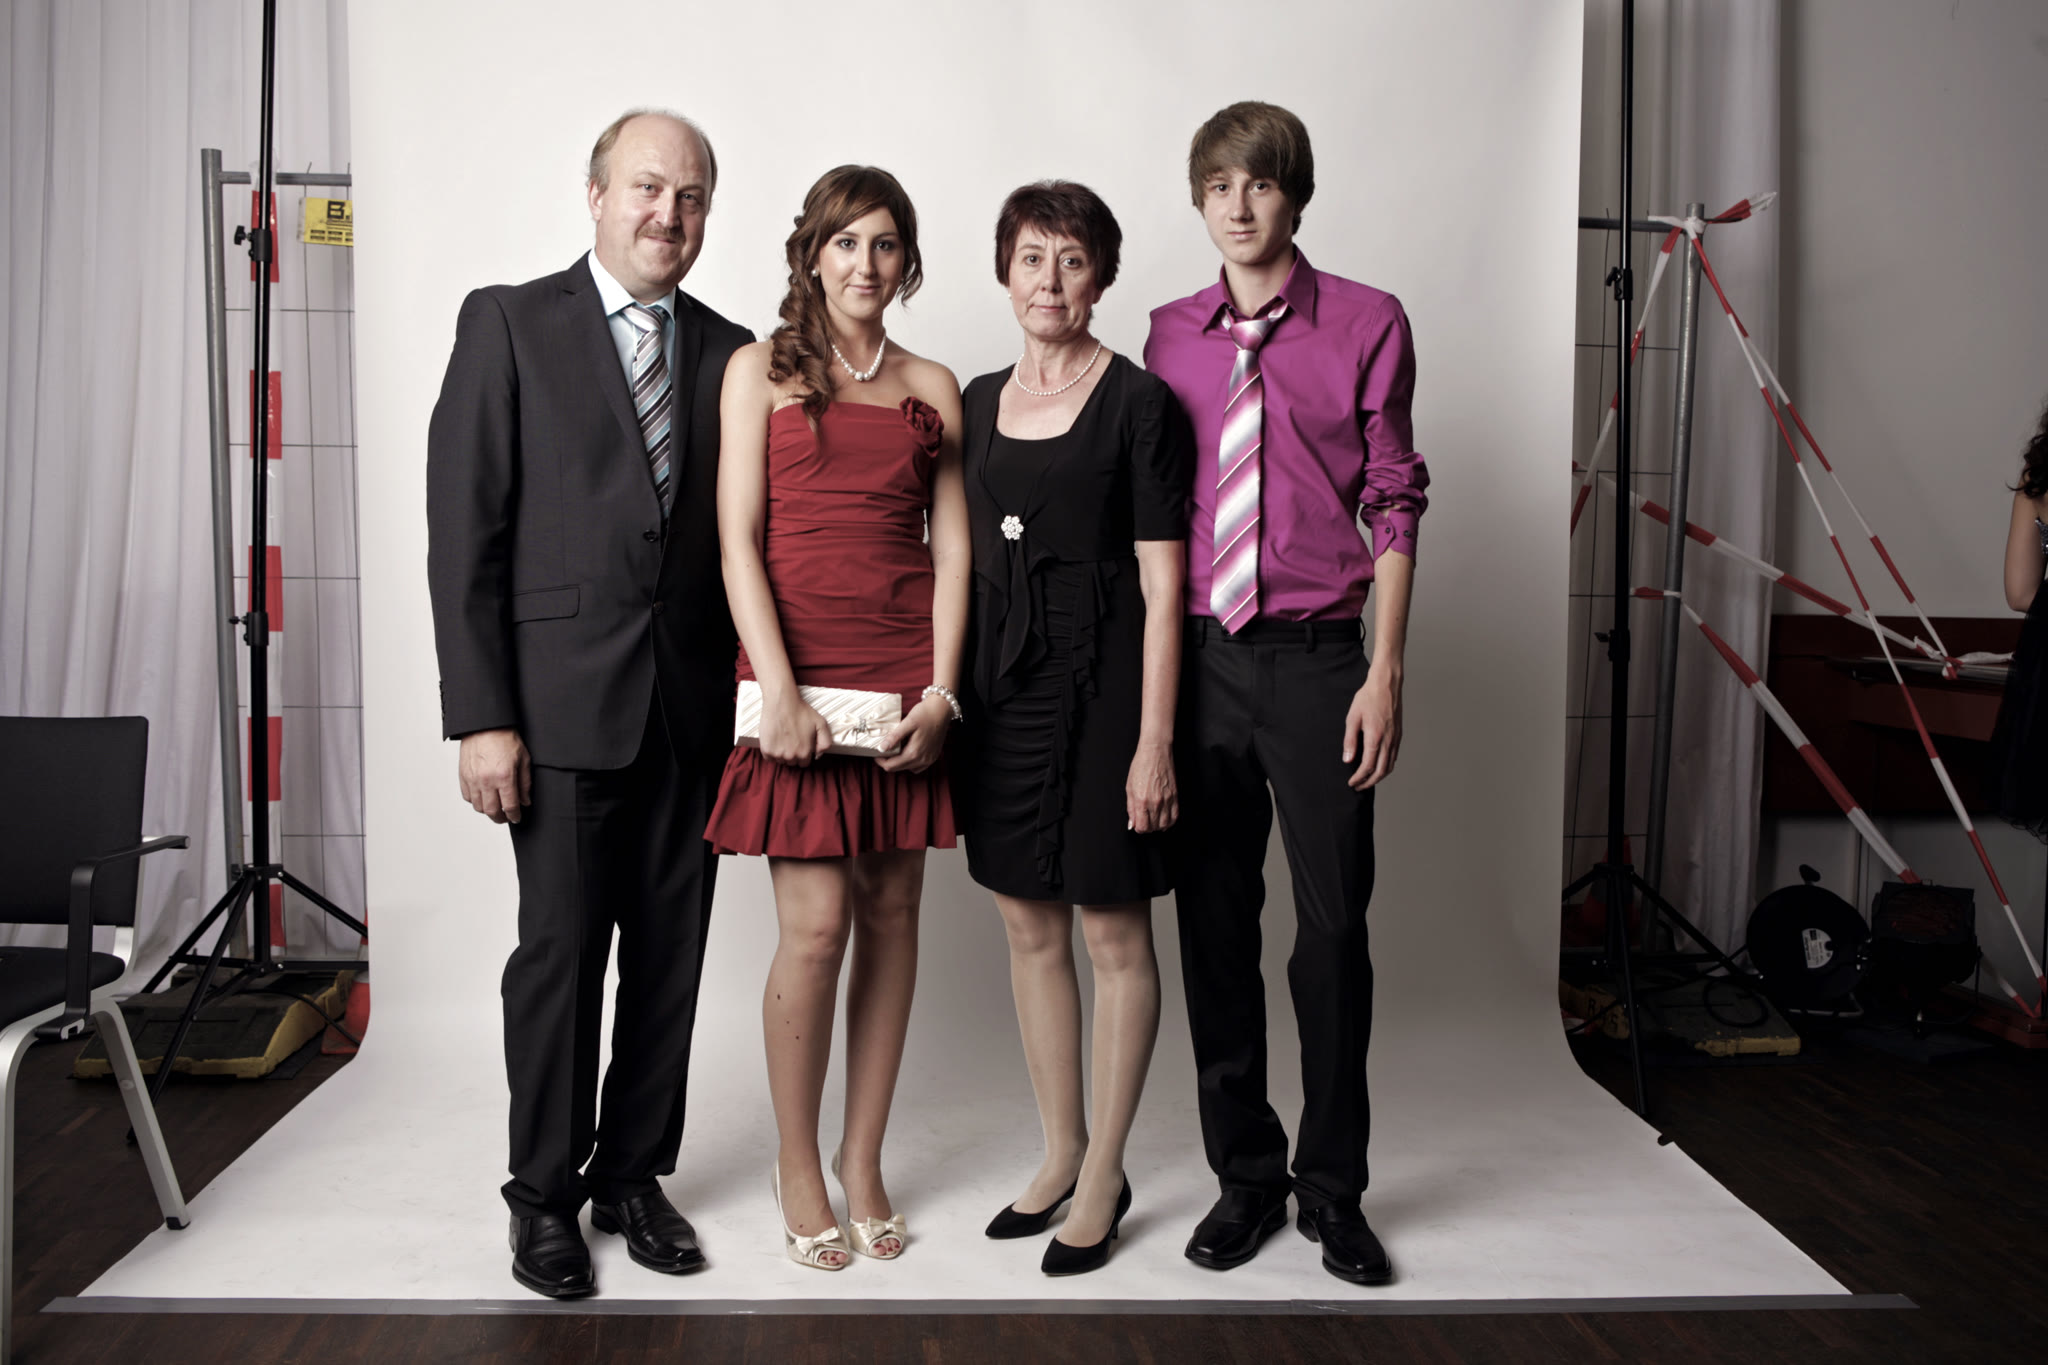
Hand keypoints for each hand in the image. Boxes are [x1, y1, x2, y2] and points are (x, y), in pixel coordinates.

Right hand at [458, 728, 530, 822]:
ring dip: (487, 811)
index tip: (516, 817)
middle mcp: (486, 780)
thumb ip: (525, 783)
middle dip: (500, 818)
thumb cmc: (505, 738)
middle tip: (506, 818)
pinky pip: (467, 797)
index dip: (514, 815)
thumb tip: (525, 801)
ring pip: (478, 807)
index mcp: (504, 777)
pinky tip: (483, 798)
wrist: (485, 725)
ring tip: (495, 808)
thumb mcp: (523, 759)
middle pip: (492, 811)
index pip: (509, 806)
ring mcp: (473, 779)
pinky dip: (475, 801)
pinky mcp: (463, 775)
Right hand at [760, 688, 833, 766]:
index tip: (800, 744)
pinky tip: (774, 740)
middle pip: (792, 763)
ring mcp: (777, 754)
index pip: (804, 763)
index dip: (803, 754)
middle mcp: (791, 756)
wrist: (782, 702)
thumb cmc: (801, 711)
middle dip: (793, 754)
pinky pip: (769, 758)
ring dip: (782, 754)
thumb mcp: (821, 724)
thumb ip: (825, 742)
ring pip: (781, 761)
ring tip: (783, 738)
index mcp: (805, 752)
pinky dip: (771, 752)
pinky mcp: (766, 749)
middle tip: (791, 739)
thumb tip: (818, 755)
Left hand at [875, 695, 952, 773]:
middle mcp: (922, 760)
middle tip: (883, 749)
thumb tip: (881, 748)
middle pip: (899, 768)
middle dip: (888, 761)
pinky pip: (919, 766)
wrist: (942, 709)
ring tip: (896, 750)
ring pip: (908, 768)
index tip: (876, 752)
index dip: (880, 761)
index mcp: (913, 753)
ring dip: (900, 762)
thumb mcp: (907, 723)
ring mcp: (929, 759)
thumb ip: (894, 737)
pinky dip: (911, 762)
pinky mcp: (934, 757)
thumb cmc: (925, 713)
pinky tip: (908, 752)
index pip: (891, 766)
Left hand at [1126, 739, 1178, 832]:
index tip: (1137, 824)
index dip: (1138, 828)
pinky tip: (1165, 820)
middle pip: (1153, 827)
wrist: (1155, 752)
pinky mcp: (1175, 796)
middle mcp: (1155, 802)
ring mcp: (1167, 800)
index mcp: (1141, 801)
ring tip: (1154, 821)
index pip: (1142, 827)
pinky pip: (1175, 815)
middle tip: (1144, 821)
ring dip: (1158, 826)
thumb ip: (1131, 808)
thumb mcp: (1129, 787)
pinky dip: (1170, 821)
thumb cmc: (1141, 766)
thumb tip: (1132, 823)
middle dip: (1147, 827)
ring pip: (1165, 824)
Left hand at [1342, 671, 1401, 790]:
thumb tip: (1348, 759)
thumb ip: (1350, 740)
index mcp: (1375, 738)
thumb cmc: (1368, 698)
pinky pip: (1394, 757)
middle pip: (1380, 771)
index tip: (1351, 782)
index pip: (1367, 767)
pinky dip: (1386, 766)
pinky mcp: (1399, 735)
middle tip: (1358, 786)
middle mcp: (1388, 741)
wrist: (1386, 684)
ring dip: (1379, 777)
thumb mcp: (1352, 718)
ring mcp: (1395, 738)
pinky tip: (1378, 766)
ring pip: (1389, 766)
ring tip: (1367, 780)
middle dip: (1369, 782)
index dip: (1359, 778)